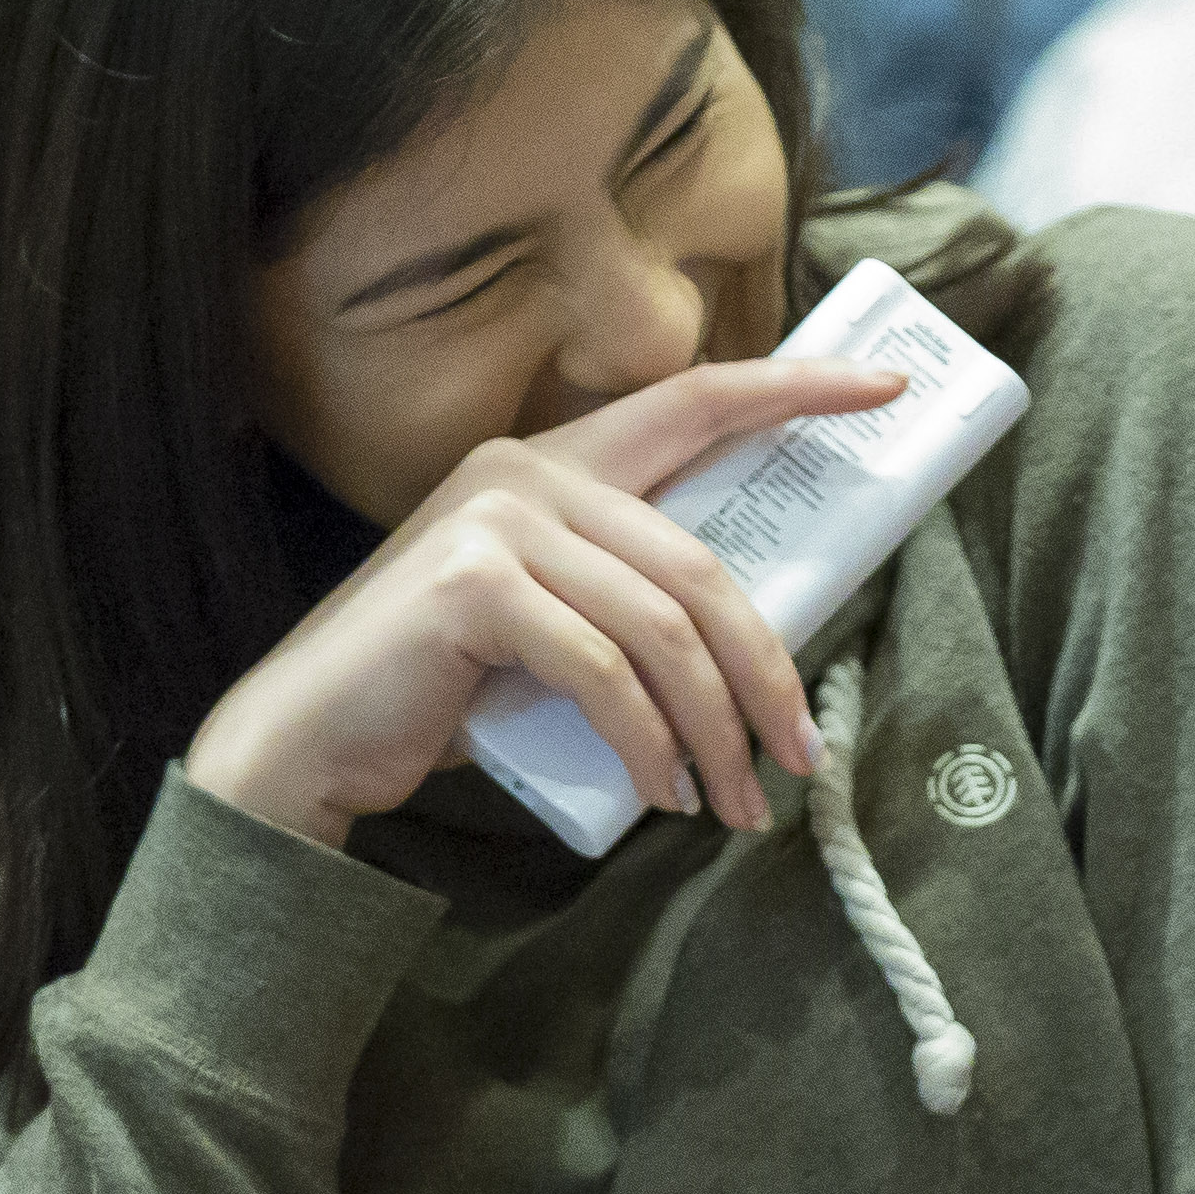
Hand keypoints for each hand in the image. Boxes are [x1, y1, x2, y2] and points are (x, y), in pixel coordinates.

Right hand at [181, 353, 900, 849]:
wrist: (311, 738)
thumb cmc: (443, 687)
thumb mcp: (553, 622)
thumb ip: (626, 595)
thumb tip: (757, 639)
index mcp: (556, 461)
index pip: (696, 401)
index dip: (794, 391)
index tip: (884, 393)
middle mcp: (525, 470)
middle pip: (700, 563)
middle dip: (766, 670)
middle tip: (800, 758)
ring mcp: (494, 519)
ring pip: (663, 625)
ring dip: (715, 729)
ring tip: (736, 802)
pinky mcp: (471, 586)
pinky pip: (604, 671)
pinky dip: (646, 744)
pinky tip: (659, 796)